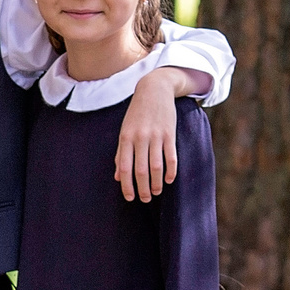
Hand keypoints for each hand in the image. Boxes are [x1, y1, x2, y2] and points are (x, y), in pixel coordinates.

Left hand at [116, 67, 192, 201]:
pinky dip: (171, 171)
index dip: (127, 185)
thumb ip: (121, 154)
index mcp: (125, 139)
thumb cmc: (136, 115)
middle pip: (141, 170)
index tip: (130, 198)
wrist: (153, 90)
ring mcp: (156, 136)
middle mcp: (140, 139)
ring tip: (157, 192)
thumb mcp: (124, 132)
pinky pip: (171, 156)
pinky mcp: (170, 133)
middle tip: (146, 199)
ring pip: (156, 166)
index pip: (125, 168)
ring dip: (157, 183)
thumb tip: (118, 176)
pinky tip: (170, 180)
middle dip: (143, 188)